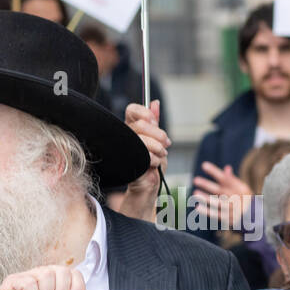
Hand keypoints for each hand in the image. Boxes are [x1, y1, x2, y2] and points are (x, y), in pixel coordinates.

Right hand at [119, 101, 168, 220]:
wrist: (148, 187)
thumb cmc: (152, 164)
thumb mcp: (158, 140)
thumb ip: (155, 122)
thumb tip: (155, 103)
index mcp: (131, 128)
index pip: (132, 110)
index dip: (146, 113)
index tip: (155, 122)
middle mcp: (124, 137)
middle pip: (140, 124)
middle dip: (159, 134)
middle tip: (166, 144)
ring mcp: (124, 150)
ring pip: (143, 139)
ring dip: (158, 149)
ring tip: (160, 156)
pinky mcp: (126, 163)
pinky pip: (144, 155)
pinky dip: (154, 160)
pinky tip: (153, 165)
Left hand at [191, 163, 252, 229]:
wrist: (253, 217)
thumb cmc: (242, 199)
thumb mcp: (241, 188)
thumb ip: (232, 180)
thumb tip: (227, 168)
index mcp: (241, 188)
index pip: (226, 178)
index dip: (215, 172)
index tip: (204, 165)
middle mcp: (238, 198)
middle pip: (221, 190)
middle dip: (208, 185)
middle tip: (195, 179)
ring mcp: (233, 209)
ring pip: (219, 203)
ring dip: (207, 198)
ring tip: (195, 193)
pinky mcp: (228, 219)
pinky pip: (217, 214)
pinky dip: (207, 211)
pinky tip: (197, 207)